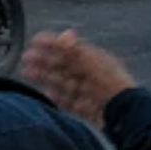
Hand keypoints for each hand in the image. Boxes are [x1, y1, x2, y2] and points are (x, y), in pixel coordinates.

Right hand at [22, 29, 137, 128]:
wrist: (125, 114)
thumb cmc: (111, 84)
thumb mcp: (92, 62)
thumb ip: (75, 49)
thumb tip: (64, 35)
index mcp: (94, 60)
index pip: (69, 49)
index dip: (51, 43)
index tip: (34, 41)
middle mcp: (92, 75)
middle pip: (64, 66)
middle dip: (44, 61)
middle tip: (25, 59)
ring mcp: (90, 92)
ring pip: (64, 82)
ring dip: (46, 78)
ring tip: (28, 75)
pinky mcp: (89, 108)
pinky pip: (70, 101)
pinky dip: (58, 97)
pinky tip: (47, 94)